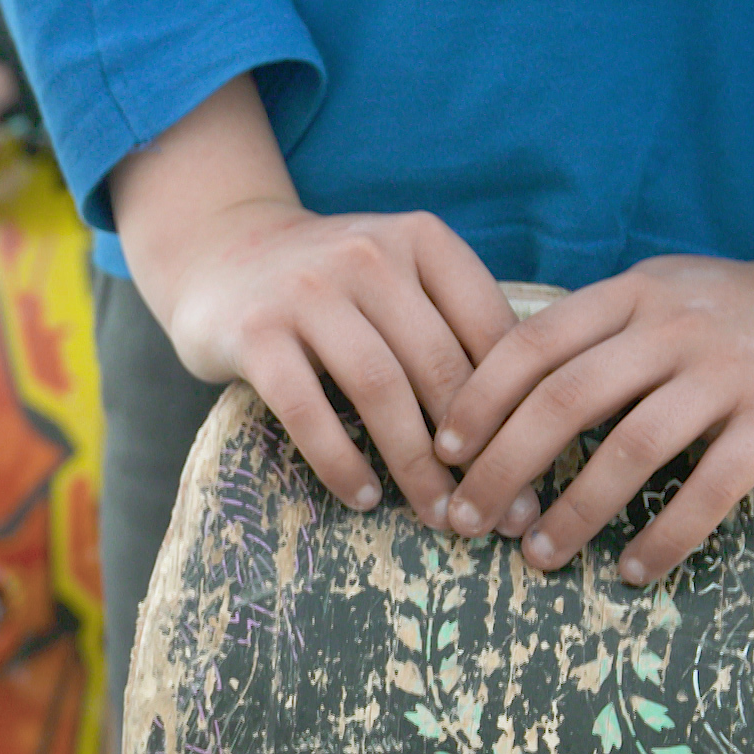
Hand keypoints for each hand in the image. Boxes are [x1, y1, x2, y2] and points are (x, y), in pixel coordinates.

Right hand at [154, 199, 518, 526]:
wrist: (218, 251)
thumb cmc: (328, 284)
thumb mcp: (397, 275)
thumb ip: (451, 322)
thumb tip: (529, 418)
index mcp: (421, 239)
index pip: (491, 330)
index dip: (519, 406)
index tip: (535, 468)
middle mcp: (368, 255)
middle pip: (440, 366)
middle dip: (476, 450)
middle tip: (497, 512)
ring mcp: (307, 291)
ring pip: (381, 390)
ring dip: (415, 466)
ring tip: (435, 514)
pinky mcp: (255, 332)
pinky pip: (308, 410)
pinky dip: (341, 461)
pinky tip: (362, 496)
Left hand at [437, 208, 753, 583]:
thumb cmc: (728, 319)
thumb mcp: (655, 301)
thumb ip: (587, 336)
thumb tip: (487, 398)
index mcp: (631, 294)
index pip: (533, 343)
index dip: (478, 400)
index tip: (441, 453)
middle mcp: (675, 325)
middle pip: (566, 400)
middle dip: (504, 467)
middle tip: (465, 520)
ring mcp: (730, 370)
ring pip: (631, 448)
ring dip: (574, 512)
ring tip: (536, 557)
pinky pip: (710, 489)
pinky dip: (665, 536)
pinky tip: (631, 571)